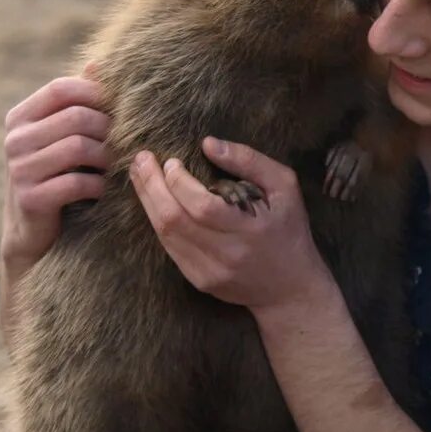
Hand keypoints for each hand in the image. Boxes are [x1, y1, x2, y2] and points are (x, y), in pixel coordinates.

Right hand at [1, 64, 110, 281]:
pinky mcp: (31, 198)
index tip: (120, 110)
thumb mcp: (64, 135)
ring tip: (118, 166)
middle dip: (110, 130)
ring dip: (108, 158)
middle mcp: (16, 138)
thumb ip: (78, 102)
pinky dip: (99, 185)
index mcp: (22, 116)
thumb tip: (98, 63)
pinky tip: (104, 190)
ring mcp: (20, 169)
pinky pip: (78, 182)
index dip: (97, 95)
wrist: (34, 228)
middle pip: (77, 117)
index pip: (62, 88)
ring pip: (79, 147)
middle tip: (126, 144)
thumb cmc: (59, 172)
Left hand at [129, 137, 334, 315]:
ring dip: (148, 203)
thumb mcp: (284, 187)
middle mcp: (226, 255)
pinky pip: (170, 249)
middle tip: (140, 161)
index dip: (178, 182)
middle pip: (175, 220)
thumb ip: (250, 161)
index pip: (201, 206)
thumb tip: (208, 144)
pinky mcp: (200, 281)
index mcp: (250, 229)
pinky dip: (159, 223)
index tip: (170, 161)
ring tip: (139, 176)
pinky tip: (154, 203)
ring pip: (166, 235)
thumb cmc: (289, 229)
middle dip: (151, 187)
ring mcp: (210, 272)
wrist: (291, 287)